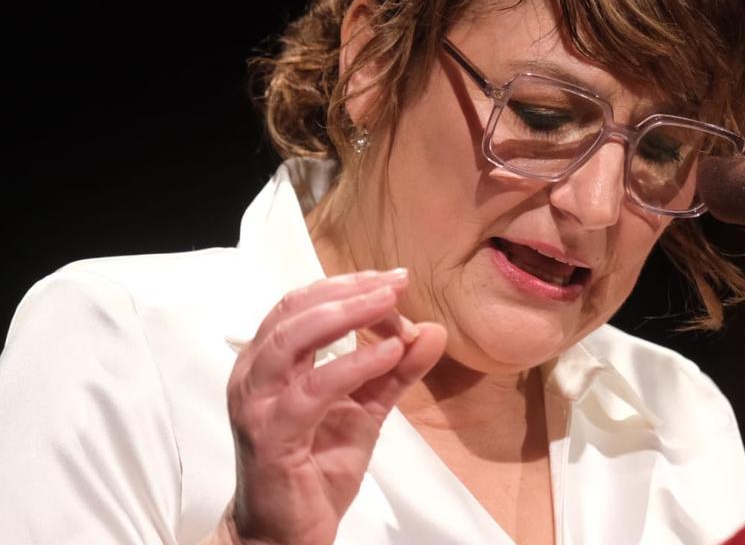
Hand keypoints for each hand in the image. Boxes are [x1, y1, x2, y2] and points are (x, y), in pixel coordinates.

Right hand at [211, 269, 446, 544]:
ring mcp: (258, 404)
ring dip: (346, 314)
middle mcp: (255, 374)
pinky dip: (353, 364)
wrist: (287, 531)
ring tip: (391, 304)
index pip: (305, 303)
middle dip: (350, 290)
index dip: (349, 285)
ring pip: (295, 339)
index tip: (394, 280)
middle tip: (395, 282)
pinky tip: (389, 354)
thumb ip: (396, 370)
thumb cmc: (317, 465)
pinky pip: (313, 390)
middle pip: (297, 310)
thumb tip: (433, 331)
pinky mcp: (271, 436)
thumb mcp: (367, 408)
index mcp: (270, 360)